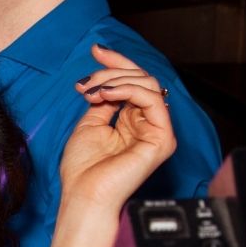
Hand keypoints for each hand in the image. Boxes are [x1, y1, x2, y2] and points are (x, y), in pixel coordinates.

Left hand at [61, 44, 178, 208]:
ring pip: (148, 84)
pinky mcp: (162, 138)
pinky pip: (151, 99)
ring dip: (116, 81)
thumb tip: (107, 79)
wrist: (84, 196)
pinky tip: (105, 95)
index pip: (133, 83)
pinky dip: (126, 90)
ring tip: (92, 91)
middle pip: (142, 78)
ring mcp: (158, 131)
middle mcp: (148, 124)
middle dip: (112, 71)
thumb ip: (103, 100)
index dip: (116, 63)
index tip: (95, 50)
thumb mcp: (90, 123)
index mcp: (133, 121)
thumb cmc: (83, 169)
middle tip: (86, 81)